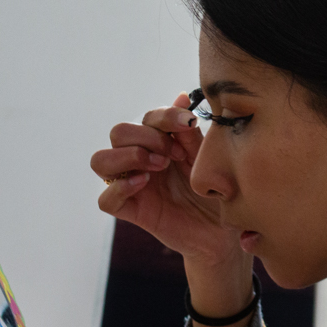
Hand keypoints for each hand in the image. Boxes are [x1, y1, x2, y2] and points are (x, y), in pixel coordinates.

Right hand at [92, 93, 240, 265]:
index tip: (188, 127)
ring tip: (157, 167)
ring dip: (127, 156)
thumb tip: (181, 96)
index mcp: (161, 143)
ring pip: (100, 161)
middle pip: (118, 132)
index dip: (164, 117)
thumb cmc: (218, 191)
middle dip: (146, 137)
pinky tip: (143, 184)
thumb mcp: (206, 157)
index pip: (147, 117)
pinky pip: (105, 200)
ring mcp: (134, 185)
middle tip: (173, 155)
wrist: (226, 230)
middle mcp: (141, 160)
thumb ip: (188, 131)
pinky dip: (118, 188)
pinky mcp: (132, 212)